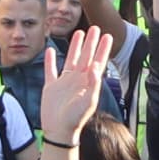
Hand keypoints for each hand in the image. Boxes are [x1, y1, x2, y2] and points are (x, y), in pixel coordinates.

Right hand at [42, 26, 113, 144]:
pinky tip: (51, 50)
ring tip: (78, 33)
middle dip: (91, 43)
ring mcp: (64, 82)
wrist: (59, 131)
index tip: (108, 36)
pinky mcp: (51, 86)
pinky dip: (50, 60)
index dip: (102, 49)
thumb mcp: (88, 102)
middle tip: (95, 28)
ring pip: (70, 59)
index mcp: (88, 82)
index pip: (97, 61)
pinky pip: (50, 70)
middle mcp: (78, 80)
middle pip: (85, 56)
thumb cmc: (76, 119)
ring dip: (75, 47)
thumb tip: (96, 66)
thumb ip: (93, 84)